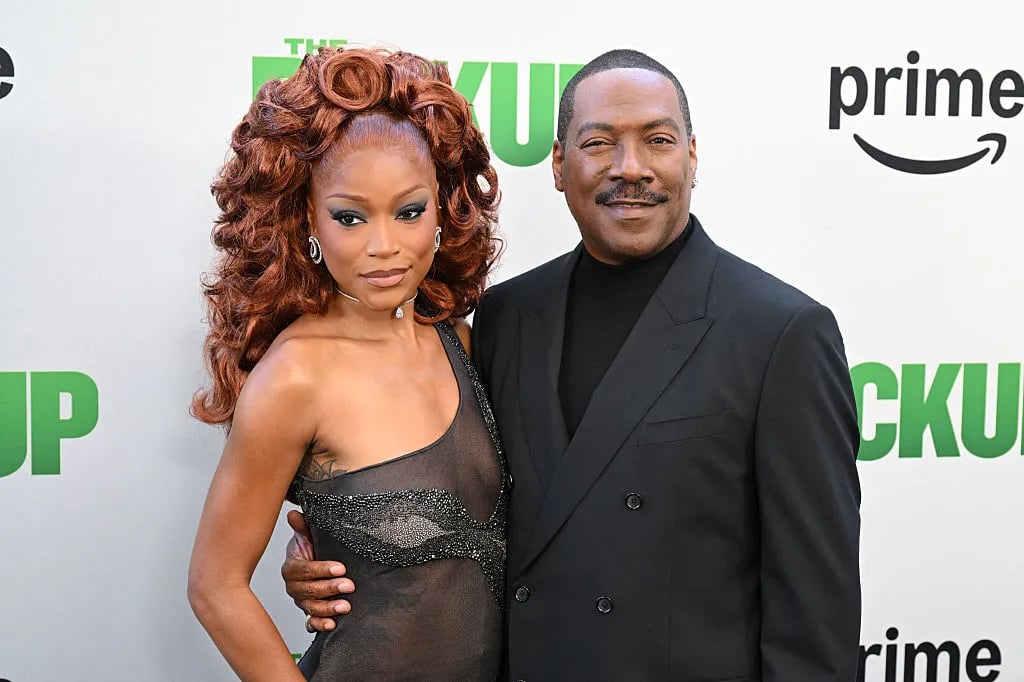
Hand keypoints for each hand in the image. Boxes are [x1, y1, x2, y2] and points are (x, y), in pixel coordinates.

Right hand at [282, 510, 353, 631]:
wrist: (314, 561)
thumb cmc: (310, 548)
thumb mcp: (307, 535)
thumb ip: (302, 526)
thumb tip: (293, 513)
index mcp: (291, 567)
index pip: (305, 570)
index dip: (322, 569)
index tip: (341, 568)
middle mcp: (293, 587)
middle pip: (309, 590)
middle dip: (330, 588)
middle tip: (349, 585)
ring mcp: (300, 601)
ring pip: (311, 608)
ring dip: (328, 608)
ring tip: (346, 606)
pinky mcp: (309, 612)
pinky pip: (311, 622)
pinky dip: (320, 624)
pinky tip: (332, 624)